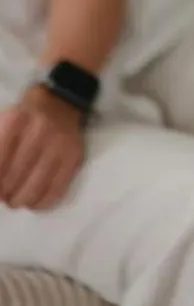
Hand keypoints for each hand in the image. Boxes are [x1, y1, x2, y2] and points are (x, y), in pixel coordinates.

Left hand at [0, 87, 83, 209]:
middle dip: (4, 192)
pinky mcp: (74, 155)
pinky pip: (58, 186)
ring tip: (16, 201)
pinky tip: (35, 204)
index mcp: (15, 120)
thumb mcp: (2, 122)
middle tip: (2, 197)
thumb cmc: (24, 117)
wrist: (61, 102)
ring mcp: (60, 143)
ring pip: (36, 184)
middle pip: (15, 174)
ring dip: (21, 199)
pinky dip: (44, 201)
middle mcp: (39, 130)